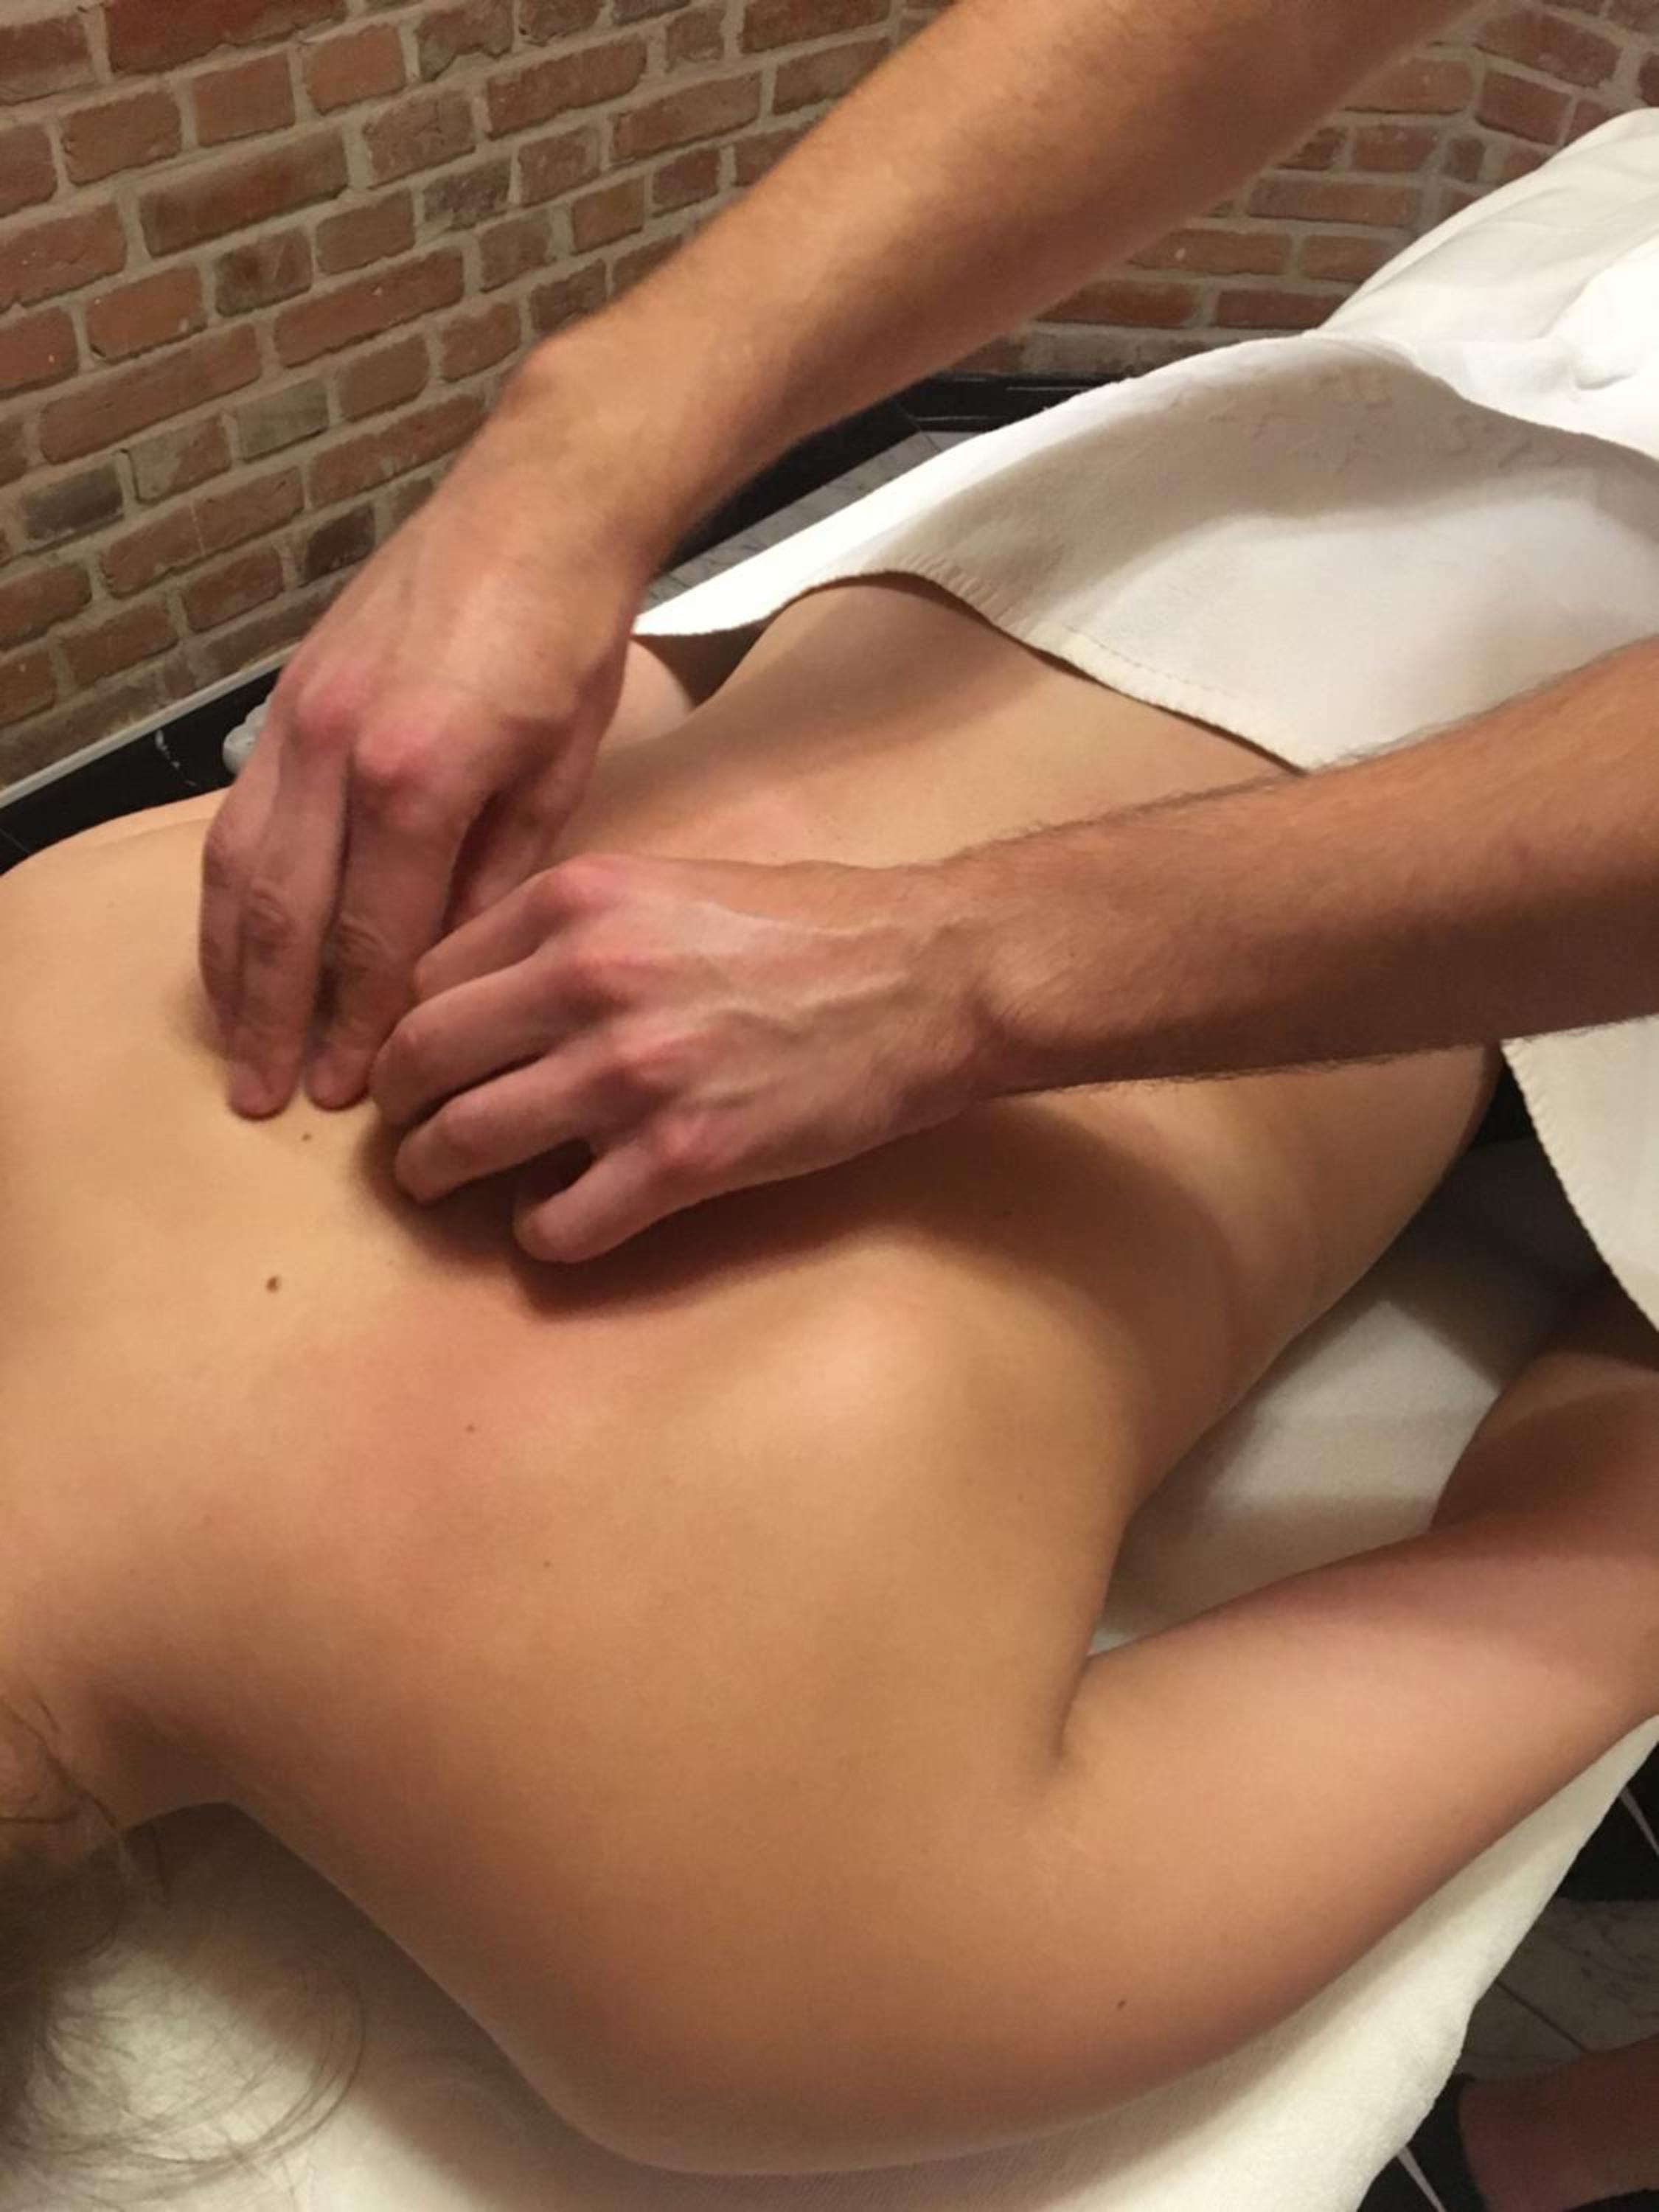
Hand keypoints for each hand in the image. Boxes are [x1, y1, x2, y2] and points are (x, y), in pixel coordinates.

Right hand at [199, 350, 661, 1120]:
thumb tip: (445, 974)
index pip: (372, 938)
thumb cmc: (568, 641)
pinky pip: (234, 819)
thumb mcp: (557, 775)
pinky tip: (233, 947)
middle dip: (273, 1019)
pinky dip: (226, 895)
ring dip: (230, 968)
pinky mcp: (284, 701)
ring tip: (237, 1045)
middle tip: (268, 1098)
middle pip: (281, 919)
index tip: (352, 1092)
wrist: (536, 507)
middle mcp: (335, 752)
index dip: (357, 1025)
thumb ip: (493, 878)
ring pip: (235, 871)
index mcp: (417, 779)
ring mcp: (295, 721)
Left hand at [369, 848, 990, 1260]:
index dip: (412, 1027)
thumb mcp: (668, 884)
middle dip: (396, 1109)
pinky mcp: (682, 1158)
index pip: (429, 976)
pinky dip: (542, 1233)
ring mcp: (631, 1074)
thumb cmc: (807, 928)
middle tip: (404, 1134)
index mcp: (575, 903)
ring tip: (444, 1186)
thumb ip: (571, 929)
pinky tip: (557, 1220)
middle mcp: (585, 980)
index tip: (420, 1061)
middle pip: (421, 1060)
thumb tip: (487, 994)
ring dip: (438, 1176)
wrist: (926, 979)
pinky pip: (559, 1223)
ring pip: (464, 1145)